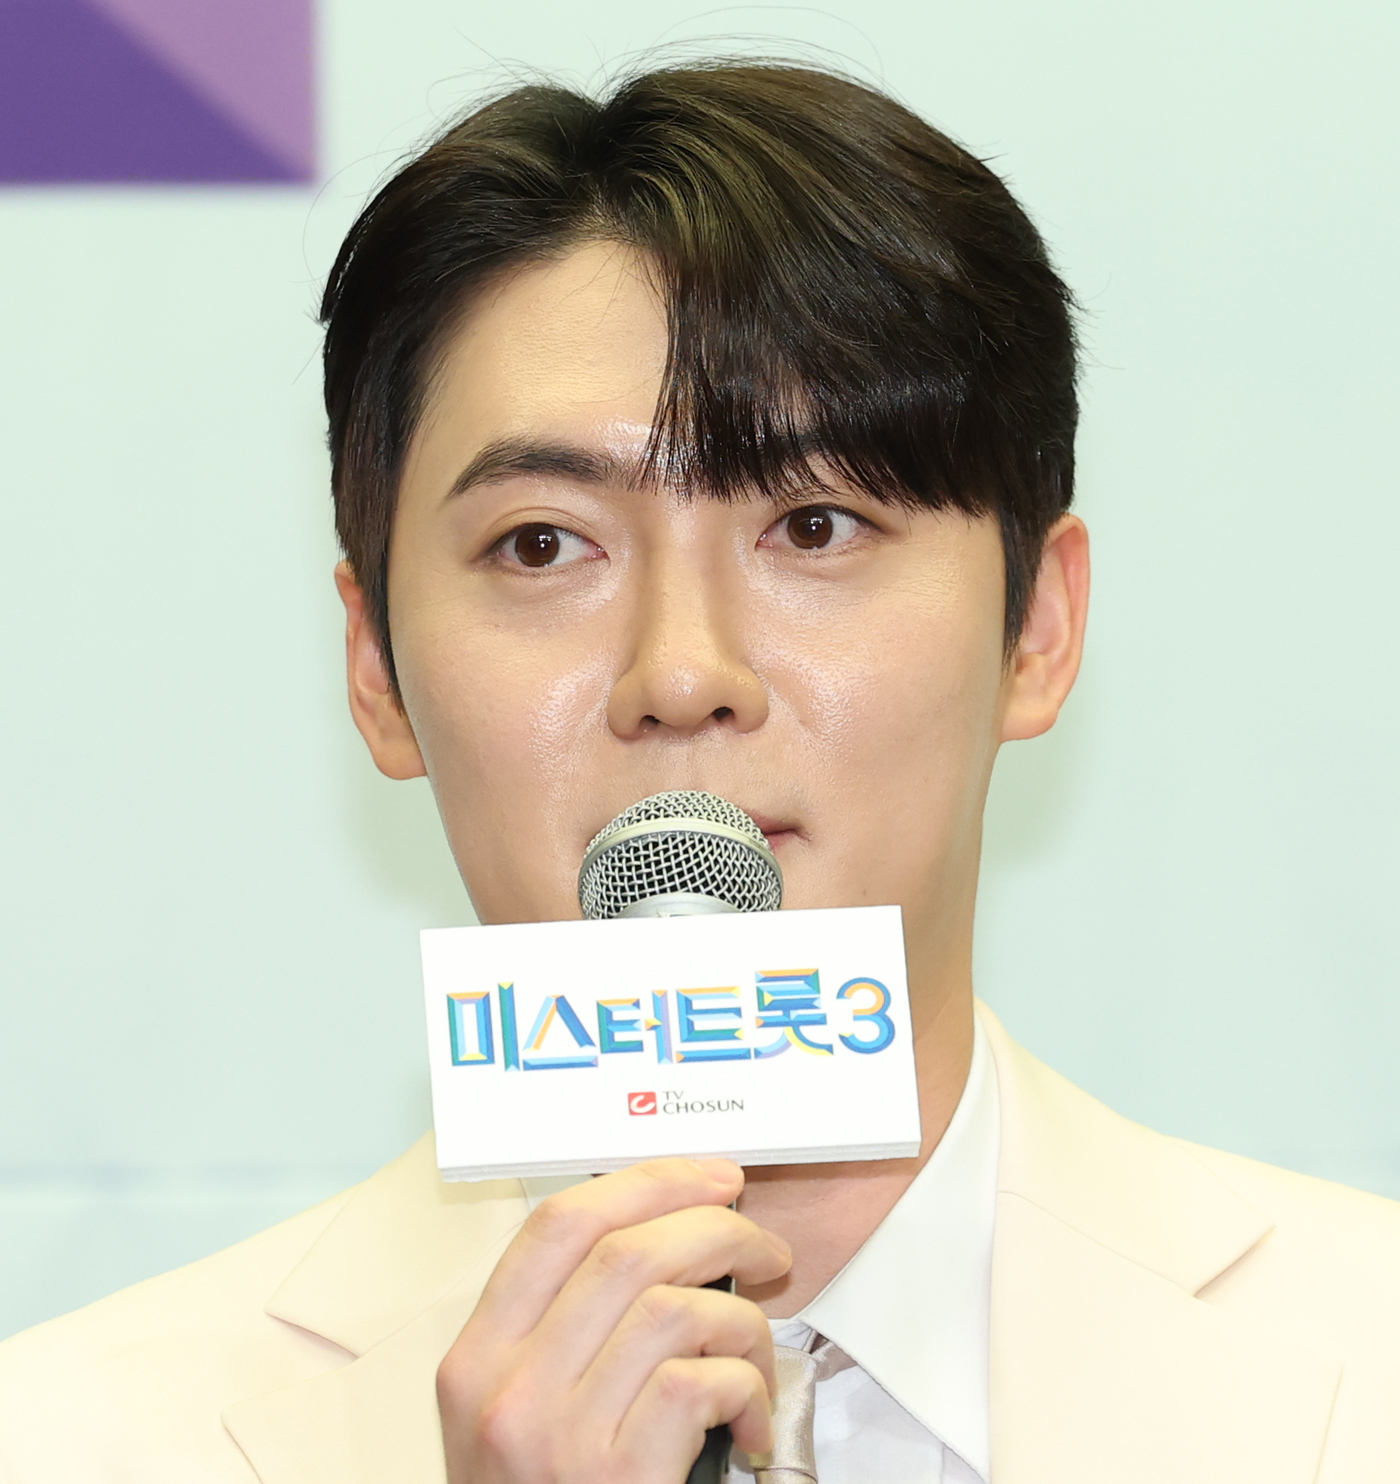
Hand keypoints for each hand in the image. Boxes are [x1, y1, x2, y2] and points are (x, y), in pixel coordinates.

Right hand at [437, 1157, 791, 1483]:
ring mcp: (561, 1438)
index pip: (554, 1225)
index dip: (644, 1183)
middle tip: (764, 1246)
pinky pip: (703, 1383)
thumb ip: (565, 1332)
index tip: (706, 1177)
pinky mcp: (621, 1481)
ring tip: (761, 1349)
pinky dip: (750, 1388)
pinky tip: (755, 1423)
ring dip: (743, 1316)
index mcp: (475, 1361)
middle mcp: (508, 1391)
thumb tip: (669, 1237)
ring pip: (674, 1306)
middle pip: (625, 1249)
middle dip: (715, 1227)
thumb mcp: (519, 1417)